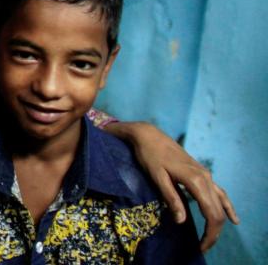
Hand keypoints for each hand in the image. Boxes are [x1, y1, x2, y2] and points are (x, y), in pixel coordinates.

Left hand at [104, 121, 238, 251]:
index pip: (211, 213)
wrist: (149, 135)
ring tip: (213, 238)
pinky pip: (219, 192)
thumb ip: (171, 198)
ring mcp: (205, 174)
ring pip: (220, 202)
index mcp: (195, 180)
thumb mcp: (157, 177)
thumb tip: (182, 221)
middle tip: (203, 248)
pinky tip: (232, 218)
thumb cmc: (149, 156)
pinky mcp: (201, 173)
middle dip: (214, 232)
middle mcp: (205, 177)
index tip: (202, 247)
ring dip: (219, 222)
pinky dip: (226, 206)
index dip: (210, 233)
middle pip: (218, 210)